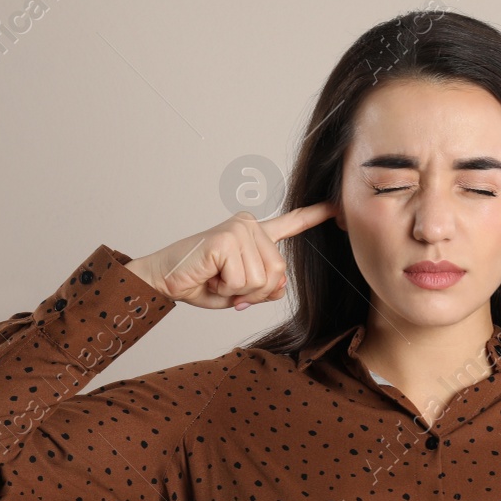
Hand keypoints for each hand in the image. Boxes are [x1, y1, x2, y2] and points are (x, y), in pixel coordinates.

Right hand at [123, 203, 336, 309]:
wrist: (163, 279)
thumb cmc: (200, 282)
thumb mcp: (241, 291)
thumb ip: (265, 288)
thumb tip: (280, 286)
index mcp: (256, 233)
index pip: (291, 224)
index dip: (315, 217)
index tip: (337, 208)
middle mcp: (249, 225)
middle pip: (279, 272)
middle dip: (255, 292)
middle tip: (227, 285)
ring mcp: (239, 229)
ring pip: (262, 280)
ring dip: (238, 291)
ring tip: (217, 279)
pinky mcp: (226, 239)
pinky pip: (243, 280)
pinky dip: (226, 289)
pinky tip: (210, 276)